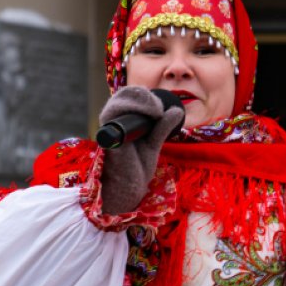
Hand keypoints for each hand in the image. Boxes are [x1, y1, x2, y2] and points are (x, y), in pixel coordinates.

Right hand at [98, 86, 184, 213]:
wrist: (128, 189)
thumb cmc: (136, 169)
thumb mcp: (152, 144)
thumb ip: (162, 128)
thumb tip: (175, 110)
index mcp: (121, 123)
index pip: (128, 98)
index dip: (143, 96)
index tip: (160, 108)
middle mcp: (113, 123)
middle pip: (123, 96)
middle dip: (143, 96)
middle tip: (159, 109)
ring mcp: (110, 129)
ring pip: (119, 101)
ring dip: (141, 100)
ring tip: (157, 111)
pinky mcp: (112, 136)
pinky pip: (115, 113)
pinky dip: (135, 107)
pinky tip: (153, 114)